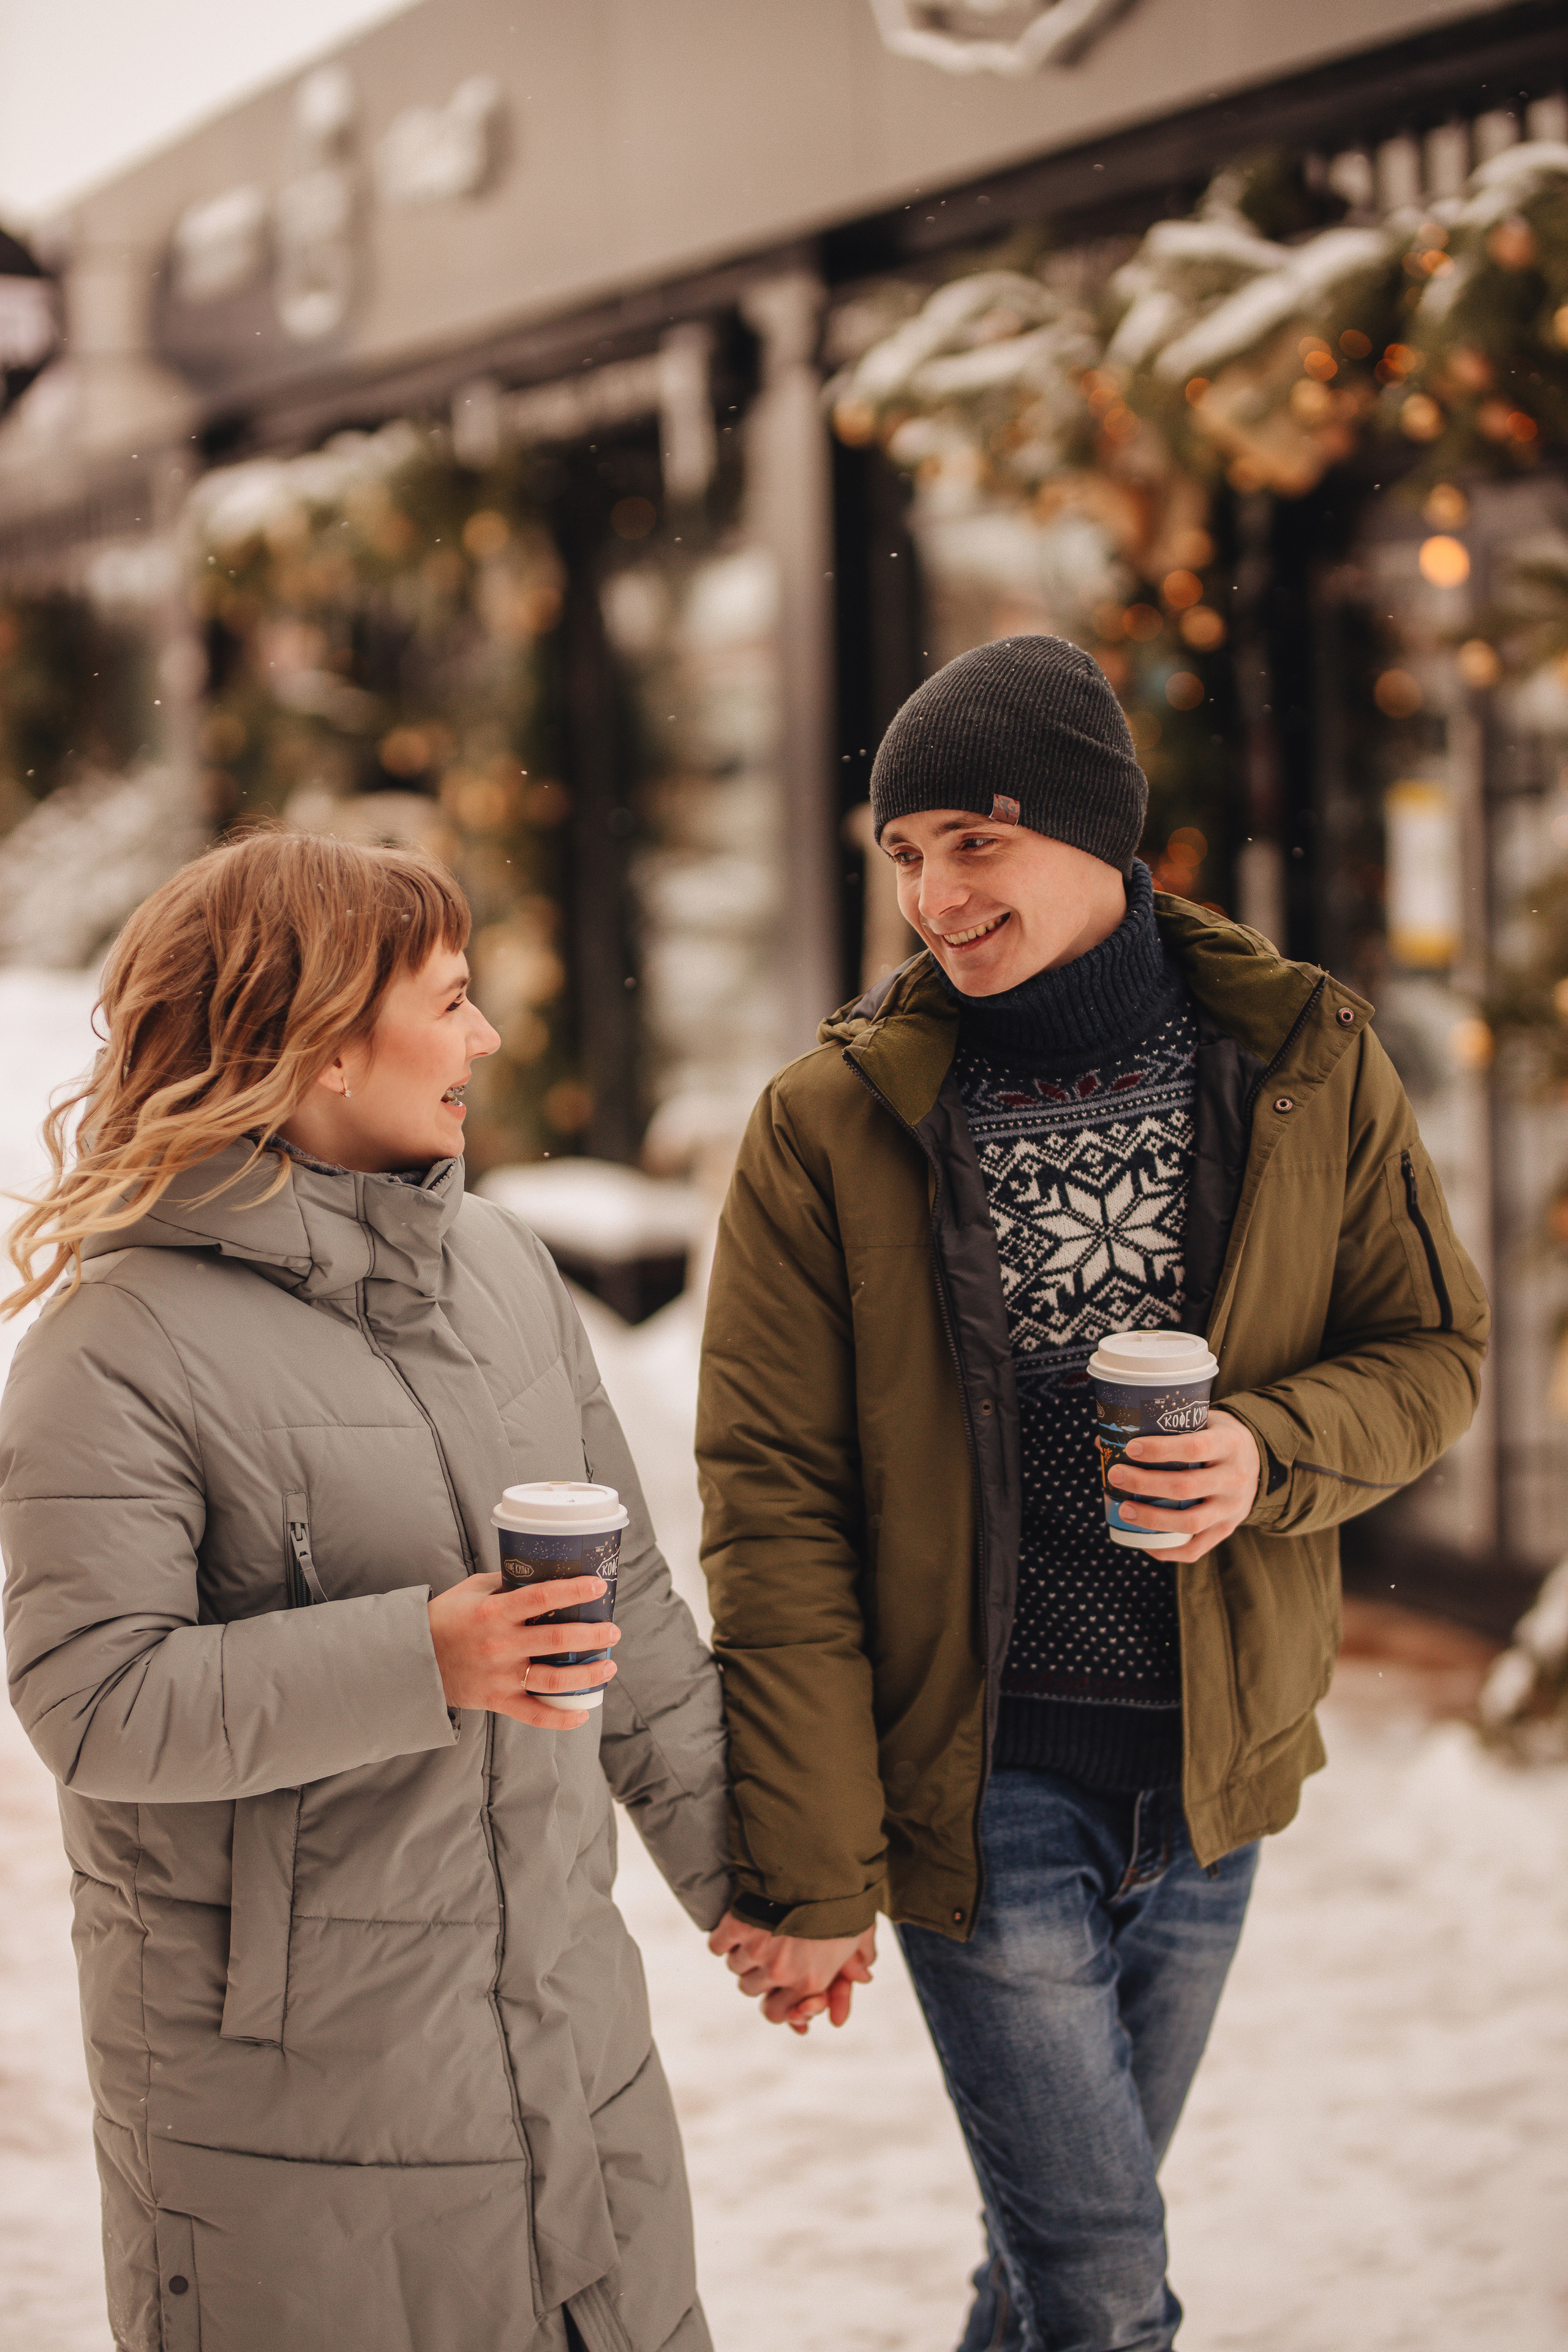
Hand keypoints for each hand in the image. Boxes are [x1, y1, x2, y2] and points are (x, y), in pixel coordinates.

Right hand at [427, 1571, 618, 1727]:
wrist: (411, 1660)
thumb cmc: (445, 1619)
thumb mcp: (472, 1591)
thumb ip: (506, 1583)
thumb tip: (541, 1573)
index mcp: (494, 1613)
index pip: (542, 1597)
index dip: (574, 1592)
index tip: (599, 1588)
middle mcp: (500, 1645)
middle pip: (558, 1639)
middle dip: (593, 1635)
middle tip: (613, 1632)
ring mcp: (501, 1676)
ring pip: (555, 1680)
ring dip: (588, 1675)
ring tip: (609, 1667)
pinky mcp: (497, 1700)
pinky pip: (534, 1714)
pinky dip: (561, 1719)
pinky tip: (583, 1713)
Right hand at [708, 1911, 876, 2033]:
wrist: (818, 1861)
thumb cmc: (842, 1896)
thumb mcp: (860, 1929)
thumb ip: (862, 1958)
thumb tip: (864, 1978)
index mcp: (810, 1981)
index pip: (775, 2013)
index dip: (772, 2000)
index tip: (773, 1987)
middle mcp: (780, 1972)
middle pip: (750, 1988)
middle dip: (757, 1972)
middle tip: (768, 1948)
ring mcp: (757, 1950)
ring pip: (735, 1966)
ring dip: (742, 1952)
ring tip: (757, 1929)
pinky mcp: (737, 1927)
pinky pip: (717, 1945)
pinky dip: (723, 1938)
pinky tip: (735, 1926)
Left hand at [1109, 1408, 1261, 1563]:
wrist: (1258, 1459)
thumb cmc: (1215, 1436)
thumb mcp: (1201, 1421)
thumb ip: (1162, 1427)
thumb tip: (1104, 1442)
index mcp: (1230, 1444)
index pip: (1194, 1448)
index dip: (1160, 1450)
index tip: (1130, 1448)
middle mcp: (1235, 1478)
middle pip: (1186, 1487)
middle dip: (1145, 1483)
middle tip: (1116, 1476)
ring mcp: (1232, 1508)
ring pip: (1190, 1522)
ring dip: (1151, 1519)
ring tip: (1123, 1509)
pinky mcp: (1227, 1530)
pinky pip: (1196, 1549)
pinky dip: (1167, 1550)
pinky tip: (1143, 1542)